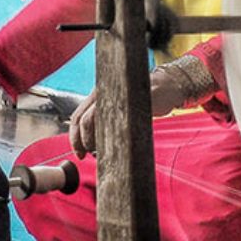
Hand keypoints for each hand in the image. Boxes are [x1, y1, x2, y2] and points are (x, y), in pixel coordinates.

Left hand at [66, 69, 188, 157]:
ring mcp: (115, 96)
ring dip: (93, 140)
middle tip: (85, 155)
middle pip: (81, 119)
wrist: (165, 85)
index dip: (74, 137)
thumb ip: (103, 119)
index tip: (79, 152)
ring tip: (101, 150)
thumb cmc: (141, 99)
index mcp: (97, 94)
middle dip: (80, 141)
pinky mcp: (130, 100)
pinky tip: (118, 142)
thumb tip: (90, 143)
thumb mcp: (117, 107)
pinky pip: (116, 120)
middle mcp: (102, 92)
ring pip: (93, 119)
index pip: (77, 116)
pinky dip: (112, 135)